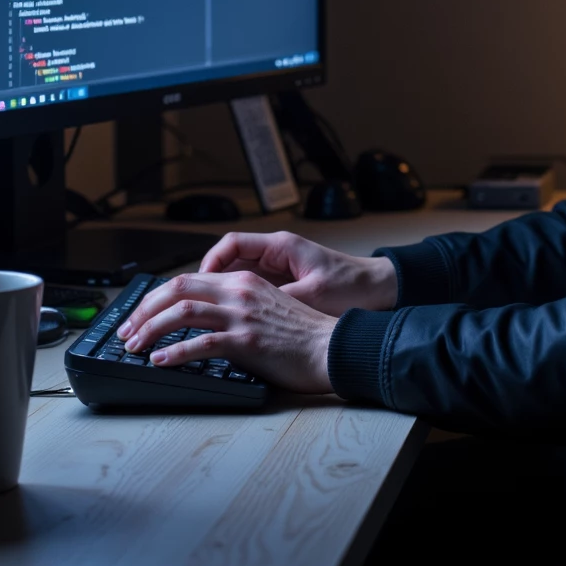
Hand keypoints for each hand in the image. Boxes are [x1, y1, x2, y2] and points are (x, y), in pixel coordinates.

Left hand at [116, 270, 335, 393]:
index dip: (157, 297)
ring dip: (150, 329)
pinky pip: (201, 344)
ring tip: (134, 346)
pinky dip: (175, 352)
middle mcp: (239, 292)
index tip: (140, 315)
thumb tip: (203, 320)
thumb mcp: (267, 306)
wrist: (331, 347)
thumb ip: (236, 305)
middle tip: (127, 330)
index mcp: (242, 281)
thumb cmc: (302, 334)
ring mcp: (242, 316)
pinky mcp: (246, 341)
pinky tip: (160, 360)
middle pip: (177, 289)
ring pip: (182, 312)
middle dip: (144, 310)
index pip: (188, 280)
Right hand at [199, 230, 397, 314]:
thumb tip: (246, 310)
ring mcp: (278, 271)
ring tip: (198, 314)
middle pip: (227, 261)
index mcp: (281, 247)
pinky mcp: (283, 288)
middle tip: (186, 301)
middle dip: (205, 280)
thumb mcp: (313, 294)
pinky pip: (250, 292)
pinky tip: (227, 321)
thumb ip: (279, 298)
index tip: (199, 283)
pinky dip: (235, 303)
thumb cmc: (352, 286)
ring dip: (218, 294)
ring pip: (235, 278)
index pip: (232, 245)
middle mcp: (276, 255)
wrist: (378, 290)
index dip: (210, 262)